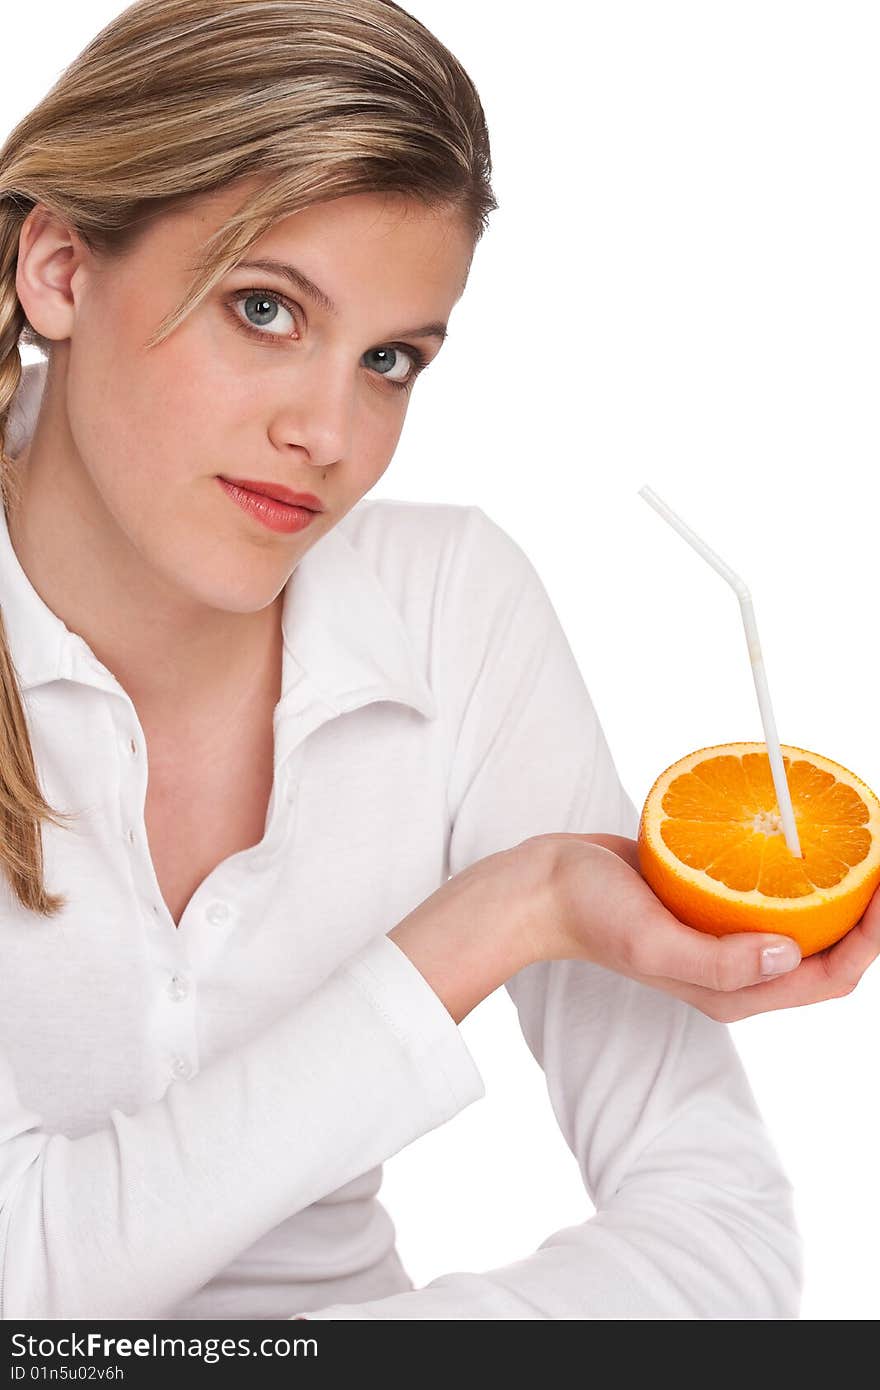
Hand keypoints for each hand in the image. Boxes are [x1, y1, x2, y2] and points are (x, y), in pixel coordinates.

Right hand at [534, 832, 879, 1021]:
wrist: (545, 885)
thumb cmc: (590, 915)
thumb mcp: (650, 940)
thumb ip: (718, 961)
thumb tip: (791, 954)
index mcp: (734, 992)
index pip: (829, 979)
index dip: (871, 941)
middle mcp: (738, 970)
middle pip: (829, 952)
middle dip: (867, 914)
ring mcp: (726, 935)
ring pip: (806, 919)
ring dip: (840, 888)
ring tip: (860, 841)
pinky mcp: (714, 901)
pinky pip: (774, 890)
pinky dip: (799, 868)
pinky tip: (807, 832)